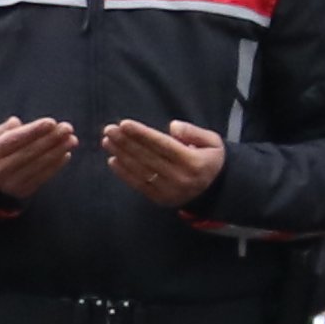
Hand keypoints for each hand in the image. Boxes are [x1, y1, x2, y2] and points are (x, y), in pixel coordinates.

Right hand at [0, 115, 76, 199]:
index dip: (33, 131)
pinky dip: (55, 165)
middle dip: (51, 139)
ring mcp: (10, 183)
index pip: (13, 140)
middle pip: (29, 152)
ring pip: (38, 165)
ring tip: (71, 140)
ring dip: (58, 151)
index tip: (51, 122)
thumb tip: (17, 122)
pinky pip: (42, 177)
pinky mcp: (21, 192)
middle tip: (67, 128)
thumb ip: (3, 129)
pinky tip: (66, 154)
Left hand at [105, 119, 230, 208]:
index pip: (163, 145)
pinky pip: (139, 184)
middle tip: (110, 130)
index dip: (142, 134)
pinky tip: (113, 161)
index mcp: (194, 162)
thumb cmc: (209, 160)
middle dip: (126, 142)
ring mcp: (170, 190)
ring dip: (121, 155)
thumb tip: (173, 127)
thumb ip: (193, 132)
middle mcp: (181, 177)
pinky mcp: (161, 199)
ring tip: (108, 141)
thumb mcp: (213, 142)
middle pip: (148, 156)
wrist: (216, 190)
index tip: (125, 124)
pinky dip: (124, 173)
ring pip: (141, 170)